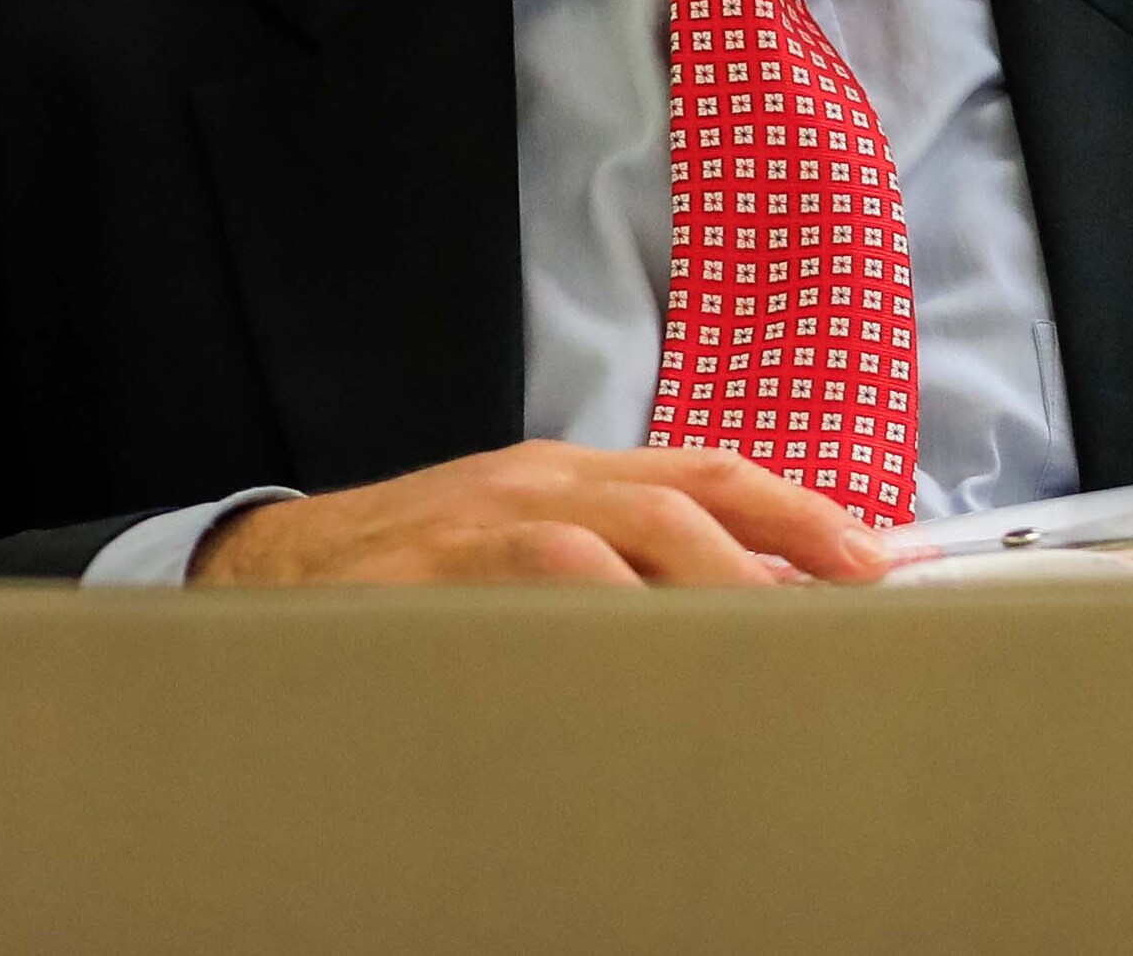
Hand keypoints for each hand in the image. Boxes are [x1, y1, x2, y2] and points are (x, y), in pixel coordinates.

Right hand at [190, 443, 892, 586]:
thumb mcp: (518, 552)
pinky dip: (598, 618)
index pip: (705, 473)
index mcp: (565, 478)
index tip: (876, 558)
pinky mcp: (426, 579)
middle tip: (851, 600)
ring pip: (619, 537)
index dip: (798, 510)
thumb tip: (751, 606)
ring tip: (771, 636)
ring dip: (705, 584)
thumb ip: (620, 572)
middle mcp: (535, 486)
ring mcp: (480, 526)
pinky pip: (532, 589)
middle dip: (781, 542)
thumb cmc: (405, 576)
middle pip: (682, 496)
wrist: (257, 577)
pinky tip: (645, 659)